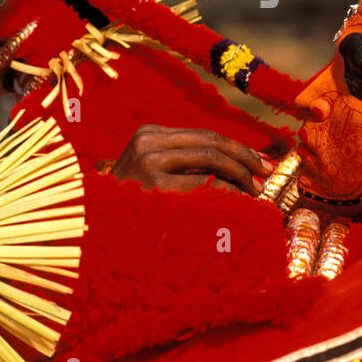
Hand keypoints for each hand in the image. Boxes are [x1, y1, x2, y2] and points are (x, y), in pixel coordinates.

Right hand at [108, 124, 274, 193]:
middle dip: (246, 159)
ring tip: (256, 193)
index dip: (239, 148)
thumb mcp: (156, 176)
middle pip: (211, 143)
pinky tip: (239, 204)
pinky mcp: (152, 184)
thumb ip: (188, 166)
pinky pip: (203, 184)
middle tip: (268, 176)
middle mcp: (148, 141)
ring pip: (211, 159)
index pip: (205, 135)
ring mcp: (148, 161)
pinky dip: (227, 192)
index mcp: (150, 134)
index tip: (263, 163)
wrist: (93, 227)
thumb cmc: (132, 207)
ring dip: (240, 176)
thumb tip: (239, 168)